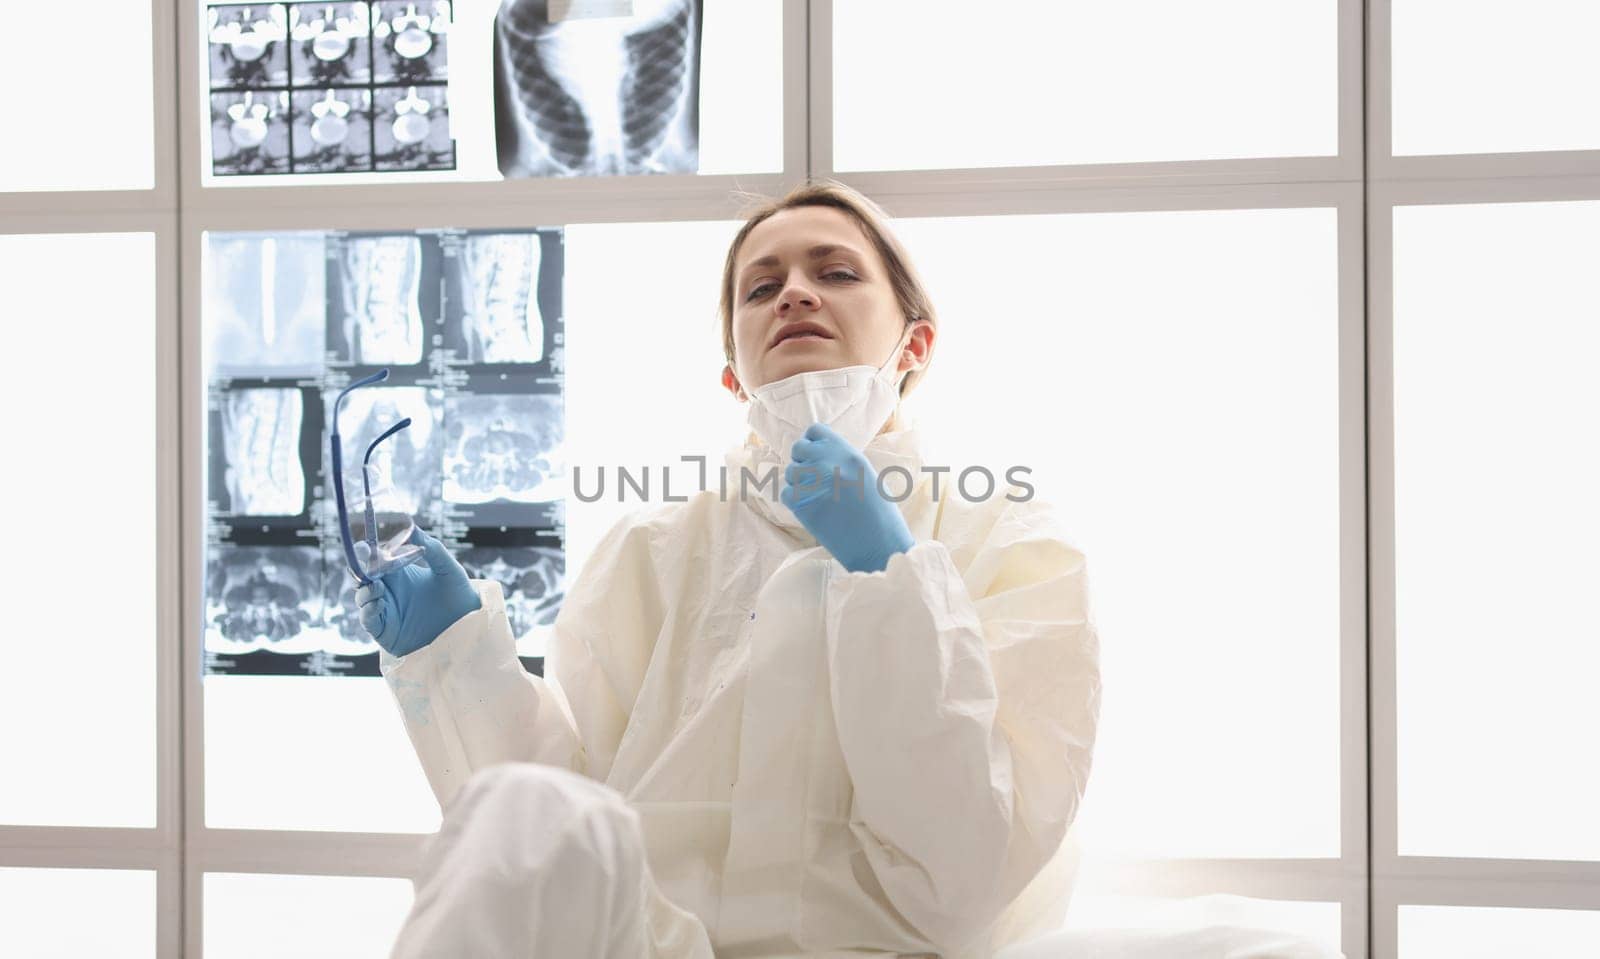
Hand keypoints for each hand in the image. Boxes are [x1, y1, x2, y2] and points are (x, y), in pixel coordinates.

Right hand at [356, 528, 481, 655]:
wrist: (467, 624)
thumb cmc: (459, 593)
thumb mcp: (447, 568)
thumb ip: (431, 547)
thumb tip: (412, 528)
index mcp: (398, 573)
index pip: (374, 559)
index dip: (367, 551)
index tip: (366, 545)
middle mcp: (388, 590)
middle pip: (362, 576)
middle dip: (359, 568)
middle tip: (365, 561)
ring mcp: (385, 610)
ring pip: (361, 596)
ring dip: (365, 589)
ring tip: (378, 586)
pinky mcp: (385, 630)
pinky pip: (368, 619)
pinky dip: (368, 609)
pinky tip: (379, 602)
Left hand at [781, 422, 914, 573]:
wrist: (879, 545)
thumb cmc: (880, 514)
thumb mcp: (867, 475)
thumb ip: (843, 462)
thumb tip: (822, 457)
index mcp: (847, 452)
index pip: (814, 431)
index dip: (811, 443)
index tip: (815, 456)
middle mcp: (827, 461)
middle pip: (797, 448)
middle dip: (802, 461)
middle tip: (813, 479)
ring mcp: (812, 482)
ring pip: (789, 472)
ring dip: (798, 483)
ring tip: (816, 497)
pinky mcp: (800, 504)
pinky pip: (786, 493)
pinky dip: (794, 502)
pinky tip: (811, 509)